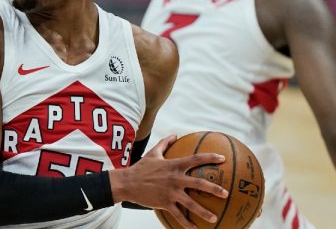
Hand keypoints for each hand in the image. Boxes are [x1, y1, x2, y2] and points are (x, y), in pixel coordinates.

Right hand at [109, 135, 228, 228]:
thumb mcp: (153, 153)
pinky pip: (178, 215)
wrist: (127, 182)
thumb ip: (165, 143)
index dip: (210, 157)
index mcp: (174, 165)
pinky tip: (194, 228)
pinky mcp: (164, 203)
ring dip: (204, 211)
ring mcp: (170, 192)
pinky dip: (186, 223)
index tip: (223, 159)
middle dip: (214, 189)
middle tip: (226, 194)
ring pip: (191, 203)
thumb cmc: (141, 168)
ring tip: (215, 218)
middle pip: (199, 183)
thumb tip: (175, 134)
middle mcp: (175, 179)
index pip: (195, 159)